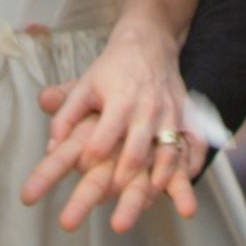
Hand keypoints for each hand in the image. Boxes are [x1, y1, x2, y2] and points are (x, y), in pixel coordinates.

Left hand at [21, 32, 204, 231]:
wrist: (149, 42)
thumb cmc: (112, 69)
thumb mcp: (84, 86)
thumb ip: (66, 114)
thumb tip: (52, 145)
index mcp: (119, 102)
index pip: (102, 140)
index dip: (89, 160)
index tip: (80, 171)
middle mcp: (147, 110)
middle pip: (136, 154)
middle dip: (122, 183)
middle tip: (108, 203)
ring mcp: (171, 115)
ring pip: (167, 155)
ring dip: (156, 183)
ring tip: (145, 203)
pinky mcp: (188, 116)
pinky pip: (194, 146)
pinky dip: (187, 168)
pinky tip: (178, 186)